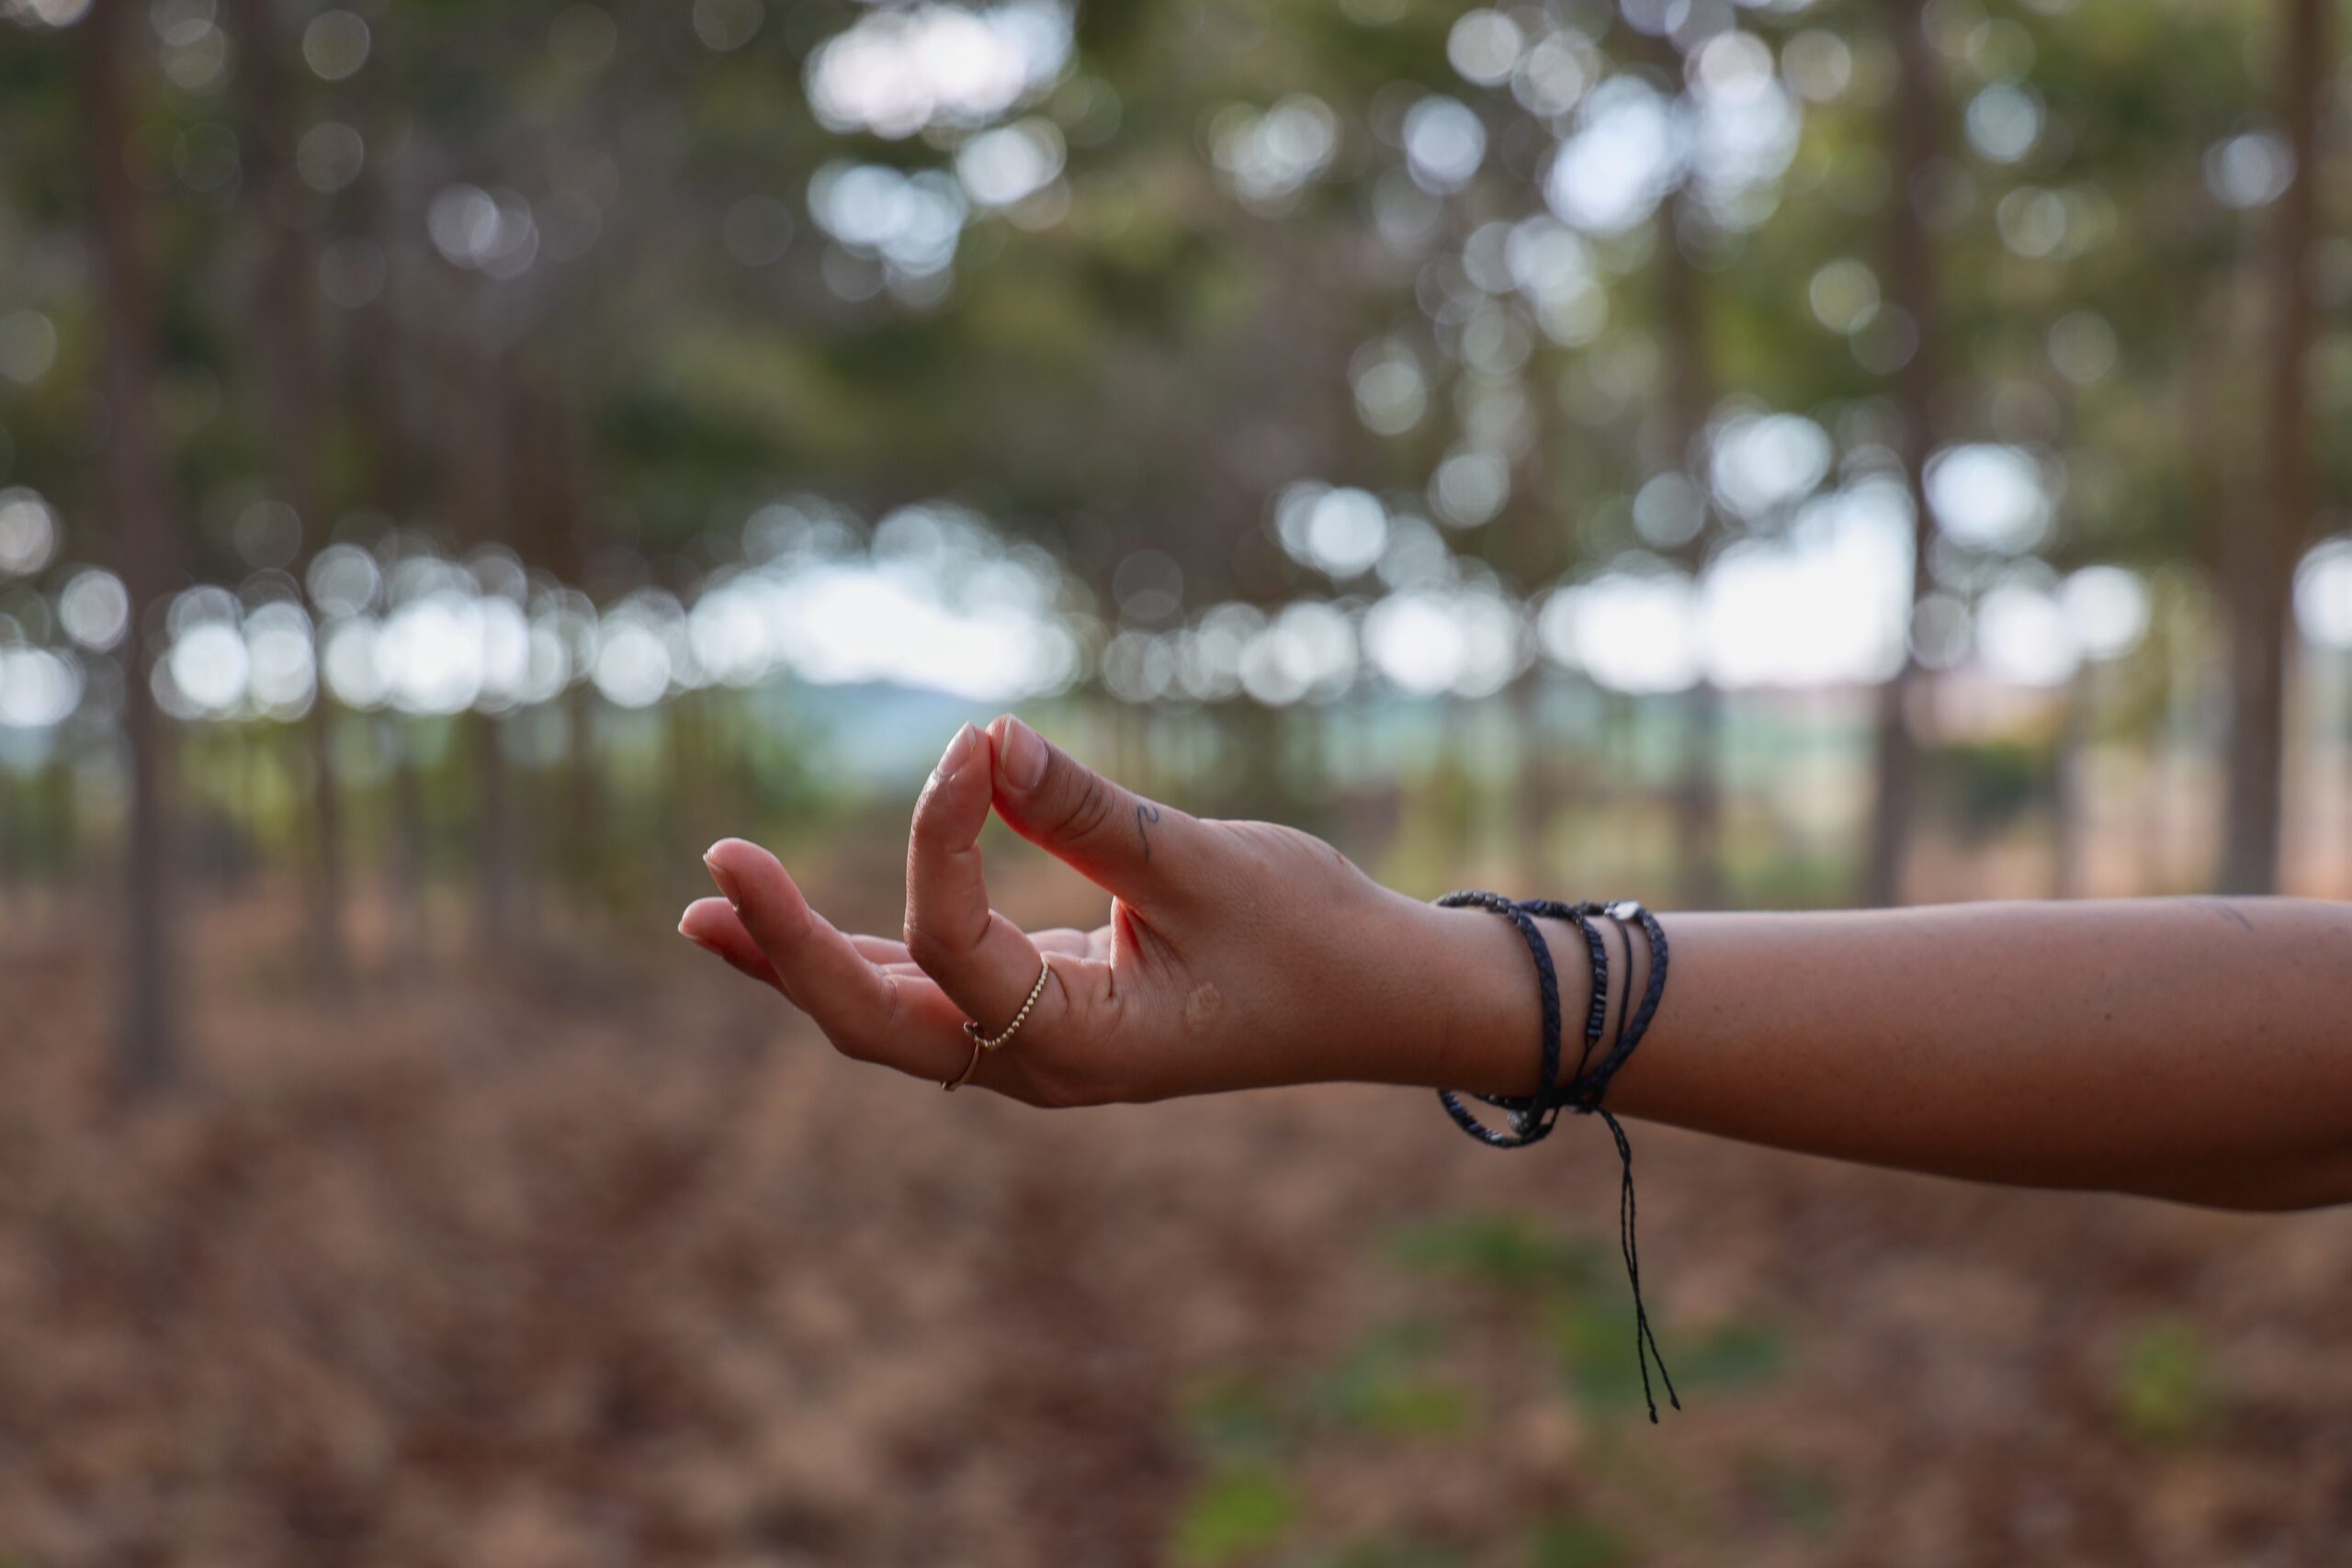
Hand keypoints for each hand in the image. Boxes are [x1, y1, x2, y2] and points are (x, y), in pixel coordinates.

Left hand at [679, 716, 1531, 1104]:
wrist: (1385, 1001)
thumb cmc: (1315, 938)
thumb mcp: (1206, 864)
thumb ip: (1085, 808)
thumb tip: (983, 736)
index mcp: (1085, 1047)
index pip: (961, 944)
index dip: (940, 836)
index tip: (972, 743)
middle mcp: (1044, 1066)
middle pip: (879, 1022)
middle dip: (791, 952)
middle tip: (714, 879)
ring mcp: (1040, 1048)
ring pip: (892, 1015)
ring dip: (803, 962)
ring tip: (707, 912)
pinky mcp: (1047, 1013)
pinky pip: (934, 992)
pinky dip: (865, 955)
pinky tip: (795, 928)